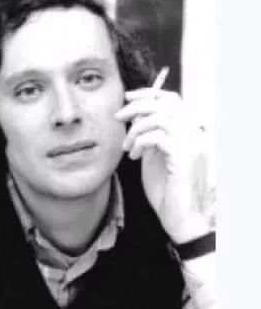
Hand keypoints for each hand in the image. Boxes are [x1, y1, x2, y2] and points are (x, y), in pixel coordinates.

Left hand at [115, 88, 210, 243]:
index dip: (149, 93)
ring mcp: (189, 145)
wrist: (177, 216)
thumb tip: (134, 115)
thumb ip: (148, 134)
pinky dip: (139, 142)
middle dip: (136, 105)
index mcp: (184, 131)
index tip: (127, 96)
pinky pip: (157, 137)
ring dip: (135, 129)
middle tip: (118, 117)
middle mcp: (191, 134)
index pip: (171, 99)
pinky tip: (133, 156)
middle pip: (165, 103)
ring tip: (127, 146)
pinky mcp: (182, 158)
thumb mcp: (152, 155)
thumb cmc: (164, 188)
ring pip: (160, 117)